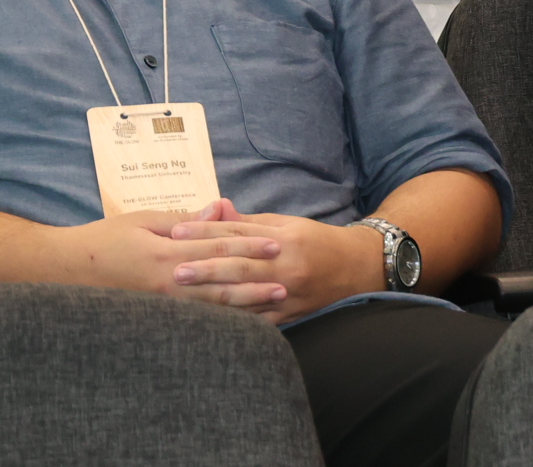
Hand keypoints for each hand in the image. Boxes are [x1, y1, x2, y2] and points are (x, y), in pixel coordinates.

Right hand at [57, 205, 284, 308]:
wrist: (67, 272)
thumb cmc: (105, 240)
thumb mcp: (143, 220)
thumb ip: (185, 219)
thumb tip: (219, 209)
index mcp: (167, 254)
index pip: (218, 248)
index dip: (250, 246)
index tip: (277, 243)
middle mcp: (170, 284)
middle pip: (223, 281)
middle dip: (258, 279)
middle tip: (287, 278)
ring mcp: (165, 306)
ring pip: (216, 308)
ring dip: (248, 304)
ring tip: (275, 301)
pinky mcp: (159, 319)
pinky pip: (199, 322)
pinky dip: (225, 322)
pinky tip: (244, 323)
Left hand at [167, 200, 386, 323]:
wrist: (358, 268)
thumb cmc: (315, 241)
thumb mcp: (285, 223)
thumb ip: (248, 221)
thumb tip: (216, 209)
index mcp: (281, 238)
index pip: (236, 234)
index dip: (204, 233)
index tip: (176, 233)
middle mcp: (285, 266)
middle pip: (239, 266)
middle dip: (205, 268)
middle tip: (175, 270)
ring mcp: (289, 293)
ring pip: (247, 296)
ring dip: (215, 297)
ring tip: (187, 297)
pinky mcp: (292, 314)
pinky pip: (262, 320)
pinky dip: (238, 321)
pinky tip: (215, 322)